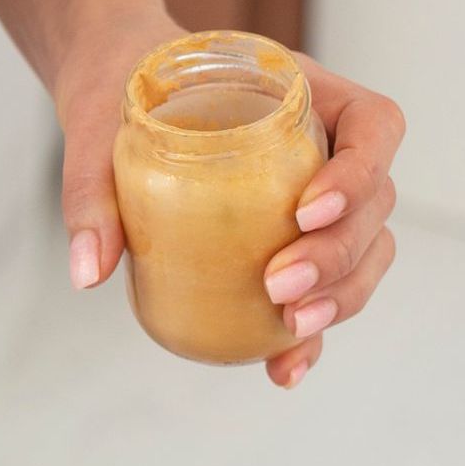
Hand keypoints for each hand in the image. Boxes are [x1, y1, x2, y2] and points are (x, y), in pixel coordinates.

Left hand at [53, 13, 404, 388]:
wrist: (118, 99)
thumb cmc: (125, 99)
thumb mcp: (98, 132)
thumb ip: (92, 193)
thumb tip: (87, 273)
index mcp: (304, 97)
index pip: (374, 126)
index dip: (359, 172)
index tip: (305, 210)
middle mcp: (325, 147)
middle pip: (377, 203)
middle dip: (340, 254)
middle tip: (279, 286)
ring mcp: (318, 200)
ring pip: (366, 251)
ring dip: (341, 296)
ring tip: (291, 325)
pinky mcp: (291, 247)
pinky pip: (322, 292)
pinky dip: (310, 335)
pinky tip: (283, 368)